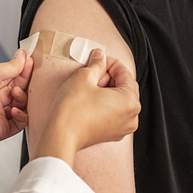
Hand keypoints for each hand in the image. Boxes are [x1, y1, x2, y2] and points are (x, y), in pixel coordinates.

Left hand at [0, 50, 33, 141]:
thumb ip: (12, 66)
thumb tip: (22, 56)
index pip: (14, 79)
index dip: (23, 71)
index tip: (30, 62)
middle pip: (19, 92)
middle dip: (24, 83)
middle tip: (29, 75)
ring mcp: (0, 114)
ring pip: (22, 106)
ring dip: (22, 98)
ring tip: (16, 92)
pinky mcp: (3, 128)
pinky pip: (19, 123)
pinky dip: (21, 115)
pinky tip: (14, 108)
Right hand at [31, 49, 139, 166]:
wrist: (61, 136)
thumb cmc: (73, 110)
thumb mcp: (84, 77)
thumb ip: (97, 63)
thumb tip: (100, 56)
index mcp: (130, 101)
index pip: (124, 73)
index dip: (109, 62)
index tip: (98, 58)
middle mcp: (131, 116)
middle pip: (124, 86)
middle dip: (109, 76)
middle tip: (92, 72)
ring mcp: (123, 128)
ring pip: (119, 99)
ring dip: (107, 89)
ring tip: (89, 86)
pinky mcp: (112, 134)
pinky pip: (114, 112)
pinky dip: (105, 102)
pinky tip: (89, 98)